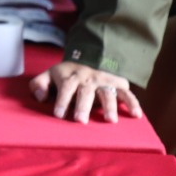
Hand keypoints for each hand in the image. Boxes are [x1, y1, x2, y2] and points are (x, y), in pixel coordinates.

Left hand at [29, 61, 143, 124]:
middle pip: (85, 92)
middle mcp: (88, 79)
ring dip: (109, 106)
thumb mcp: (49, 74)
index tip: (58, 114)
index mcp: (70, 76)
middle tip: (80, 121)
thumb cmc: (67, 73)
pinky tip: (136, 115)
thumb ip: (39, 85)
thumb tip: (39, 97)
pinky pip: (127, 93)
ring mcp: (104, 82)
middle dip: (83, 106)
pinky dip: (133, 103)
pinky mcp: (118, 84)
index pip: (65, 88)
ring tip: (110, 120)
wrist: (91, 55)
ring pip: (107, 93)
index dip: (61, 101)